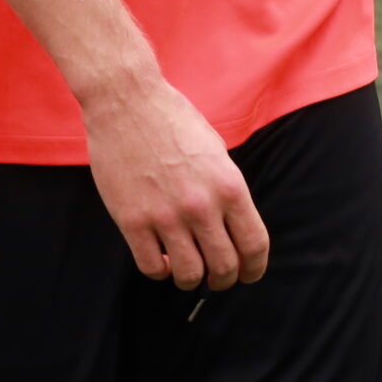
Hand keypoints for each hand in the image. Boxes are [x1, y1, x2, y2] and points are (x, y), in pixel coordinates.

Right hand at [83, 76, 270, 292]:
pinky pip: (150, 267)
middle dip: (224, 278)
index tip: (248, 273)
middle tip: (217, 277)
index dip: (254, 268)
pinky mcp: (132, 221)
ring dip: (190, 279)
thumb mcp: (217, 152)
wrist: (127, 102)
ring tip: (186, 269)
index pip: (254, 245)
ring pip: (188, 275)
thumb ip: (227, 191)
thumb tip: (233, 228)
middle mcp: (201, 206)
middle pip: (224, 266)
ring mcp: (165, 216)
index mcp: (229, 186)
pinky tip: (159, 259)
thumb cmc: (174, 121)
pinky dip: (159, 271)